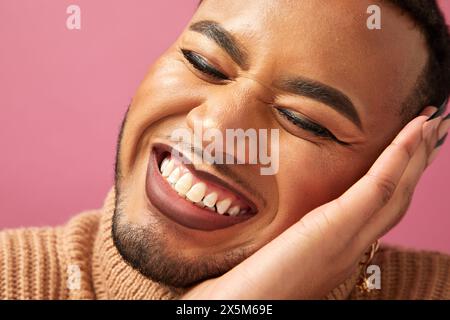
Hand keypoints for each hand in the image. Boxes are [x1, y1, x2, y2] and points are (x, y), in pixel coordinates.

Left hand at [181, 106, 449, 298]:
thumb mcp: (284, 255)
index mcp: (341, 253)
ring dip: (417, 154)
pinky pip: (377, 187)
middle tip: (435, 129)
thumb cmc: (254, 285)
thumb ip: (299, 236)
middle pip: (397, 200)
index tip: (413, 151)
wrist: (242, 308)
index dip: (402, 179)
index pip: (380, 211)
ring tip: (433, 123)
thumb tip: (296, 221)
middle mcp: (353, 248)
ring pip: (396, 192)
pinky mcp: (334, 230)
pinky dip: (399, 157)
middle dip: (418, 163)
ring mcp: (348, 241)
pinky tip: (414, 132)